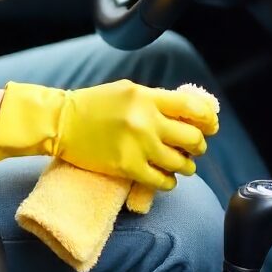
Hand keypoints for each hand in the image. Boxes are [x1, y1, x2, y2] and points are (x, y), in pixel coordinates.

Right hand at [0, 78, 217, 190]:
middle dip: (198, 144)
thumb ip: (156, 100)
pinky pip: (163, 181)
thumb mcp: (128, 90)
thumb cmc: (95, 104)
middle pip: (192, 137)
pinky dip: (169, 181)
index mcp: (146, 97)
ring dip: (186, 165)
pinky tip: (165, 176)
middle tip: (194, 146)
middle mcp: (146, 120)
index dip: (208, 118)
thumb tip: (188, 113)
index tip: (211, 125)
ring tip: (181, 163)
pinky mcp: (128, 167)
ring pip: (182, 163)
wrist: (61, 121)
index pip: (192, 107)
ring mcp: (138, 146)